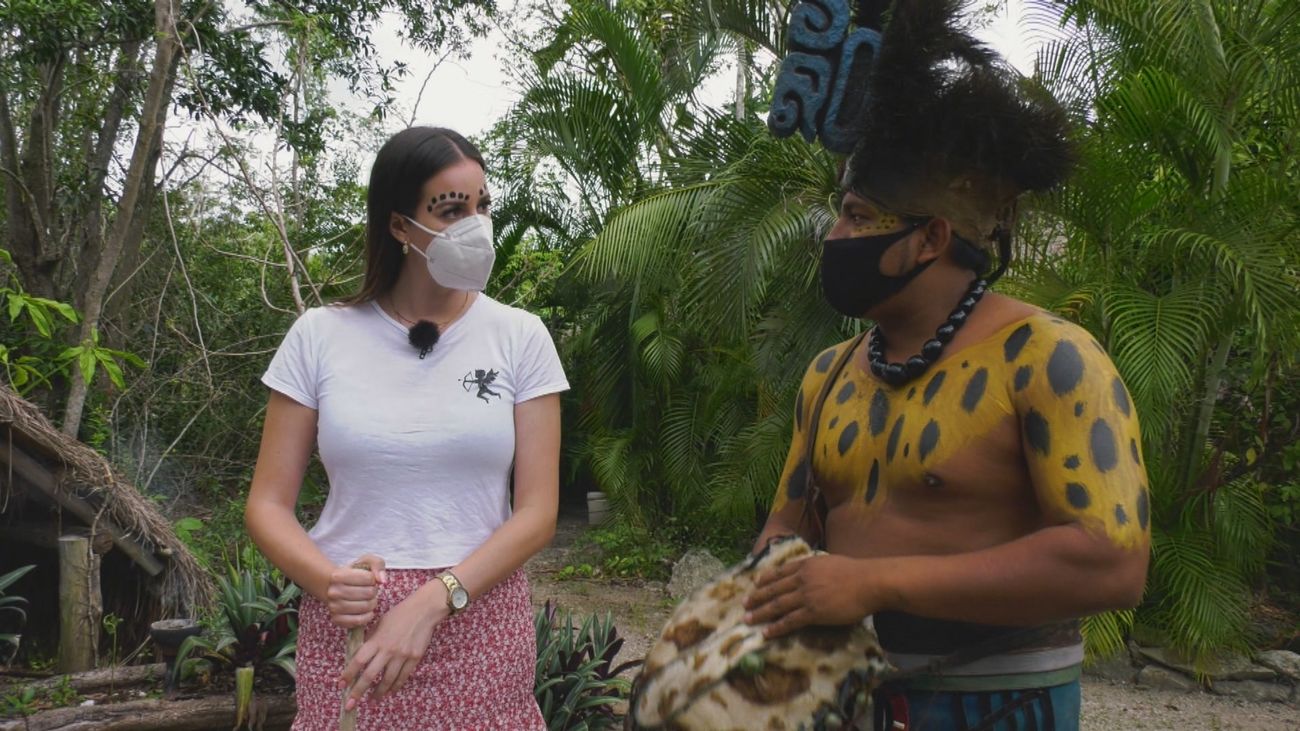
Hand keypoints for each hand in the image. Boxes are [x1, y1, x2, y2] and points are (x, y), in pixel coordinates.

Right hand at [325, 554, 387, 628]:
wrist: (337, 588)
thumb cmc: (355, 574)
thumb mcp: (366, 562)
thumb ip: (377, 564)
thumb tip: (382, 581)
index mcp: (338, 576)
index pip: (368, 578)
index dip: (373, 579)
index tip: (369, 580)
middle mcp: (333, 592)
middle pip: (368, 593)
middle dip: (374, 592)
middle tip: (370, 591)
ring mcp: (333, 607)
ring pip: (364, 607)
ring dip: (372, 604)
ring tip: (368, 599)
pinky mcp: (336, 620)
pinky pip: (358, 621)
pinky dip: (367, 617)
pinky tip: (366, 611)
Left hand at [337, 581, 446, 708]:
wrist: (424, 610)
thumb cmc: (400, 614)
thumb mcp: (380, 623)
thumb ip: (371, 639)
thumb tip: (361, 654)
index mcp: (377, 640)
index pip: (358, 661)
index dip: (349, 674)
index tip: (341, 685)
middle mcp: (388, 650)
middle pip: (370, 675)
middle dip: (358, 692)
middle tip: (350, 705)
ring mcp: (402, 655)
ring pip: (387, 680)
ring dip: (378, 692)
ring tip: (372, 700)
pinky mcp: (414, 658)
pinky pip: (403, 677)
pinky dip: (395, 686)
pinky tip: (390, 691)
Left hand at [743, 554, 872, 637]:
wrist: (869, 582)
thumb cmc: (856, 572)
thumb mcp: (830, 562)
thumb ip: (817, 568)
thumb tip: (813, 571)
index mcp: (806, 565)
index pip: (780, 572)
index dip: (766, 579)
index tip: (756, 584)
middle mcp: (802, 579)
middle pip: (774, 589)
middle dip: (757, 597)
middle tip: (745, 604)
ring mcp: (806, 596)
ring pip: (777, 605)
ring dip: (760, 613)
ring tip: (748, 619)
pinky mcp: (813, 612)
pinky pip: (790, 621)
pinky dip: (776, 627)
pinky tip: (766, 632)